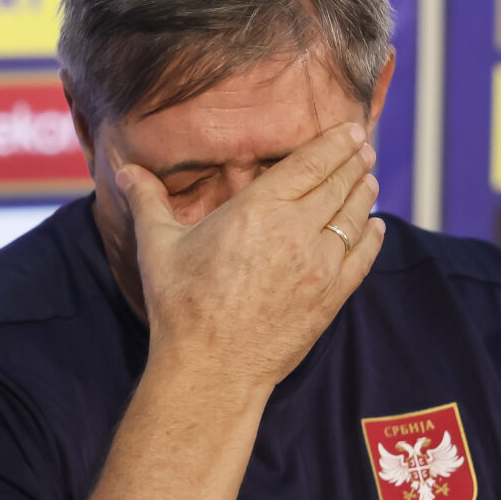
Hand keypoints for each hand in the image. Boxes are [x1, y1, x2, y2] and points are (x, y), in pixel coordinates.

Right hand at [115, 122, 384, 390]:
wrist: (211, 369)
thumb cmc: (182, 306)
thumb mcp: (159, 246)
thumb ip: (147, 202)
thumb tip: (124, 171)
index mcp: (259, 209)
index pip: (310, 165)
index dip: (335, 144)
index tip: (352, 130)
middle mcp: (296, 231)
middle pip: (337, 186)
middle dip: (355, 163)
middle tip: (367, 148)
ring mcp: (318, 266)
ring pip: (353, 219)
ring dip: (364, 195)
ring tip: (370, 180)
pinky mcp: (330, 298)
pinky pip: (361, 259)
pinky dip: (371, 238)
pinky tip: (376, 227)